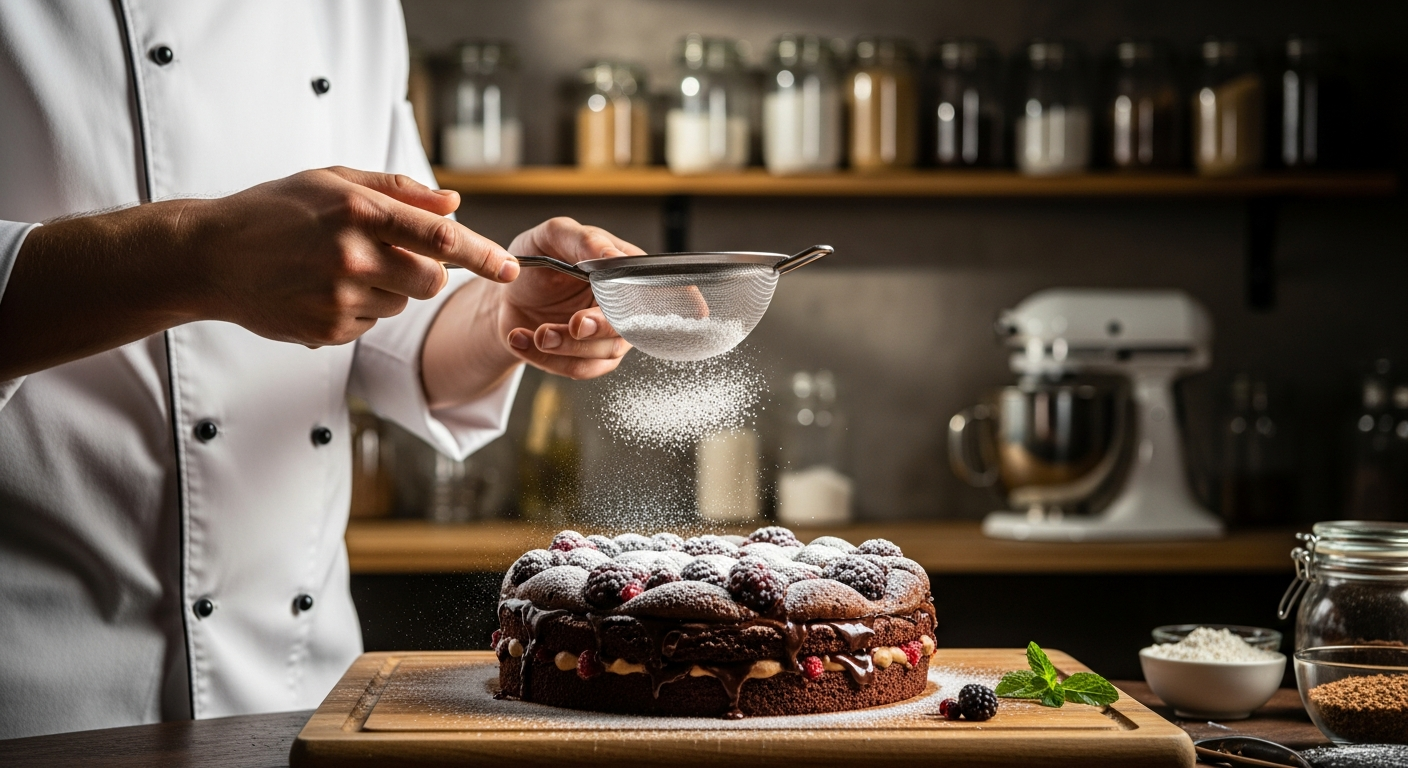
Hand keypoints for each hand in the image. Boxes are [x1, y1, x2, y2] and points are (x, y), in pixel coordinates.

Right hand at [189, 166, 518, 345]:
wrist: (209, 256)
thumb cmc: (275, 211)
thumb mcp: (333, 180)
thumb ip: (398, 191)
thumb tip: (453, 204)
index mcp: (358, 211)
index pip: (440, 237)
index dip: (483, 254)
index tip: (509, 267)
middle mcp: (352, 256)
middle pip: (432, 280)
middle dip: (426, 272)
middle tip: (391, 257)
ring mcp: (339, 297)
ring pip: (401, 303)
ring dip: (386, 289)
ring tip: (337, 269)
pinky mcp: (327, 330)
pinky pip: (370, 324)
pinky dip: (357, 310)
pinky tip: (320, 290)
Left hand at [498, 217, 641, 379]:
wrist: (507, 296)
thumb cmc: (534, 262)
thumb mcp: (552, 237)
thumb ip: (583, 240)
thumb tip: (612, 256)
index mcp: (624, 269)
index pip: (641, 289)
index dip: (626, 301)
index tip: (601, 300)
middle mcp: (623, 304)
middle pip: (628, 327)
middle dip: (597, 329)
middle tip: (573, 325)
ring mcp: (609, 334)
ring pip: (603, 353)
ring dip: (566, 347)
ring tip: (536, 333)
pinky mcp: (589, 358)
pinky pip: (578, 369)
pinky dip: (546, 359)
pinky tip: (521, 339)